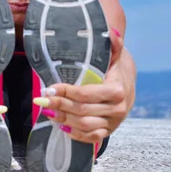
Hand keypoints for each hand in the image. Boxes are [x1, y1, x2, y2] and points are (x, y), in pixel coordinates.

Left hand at [32, 27, 131, 143]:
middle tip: (42, 99)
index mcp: (118, 90)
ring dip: (63, 119)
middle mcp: (118, 109)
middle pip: (82, 110)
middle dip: (59, 105)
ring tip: (47, 111)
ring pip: (85, 125)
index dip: (66, 92)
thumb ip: (114, 44)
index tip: (49, 87)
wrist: (128, 82)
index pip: (87, 94)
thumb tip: (113, 33)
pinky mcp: (109, 130)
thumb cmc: (116, 66)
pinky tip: (61, 125)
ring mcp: (114, 122)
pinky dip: (75, 134)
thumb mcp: (115, 54)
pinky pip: (92, 137)